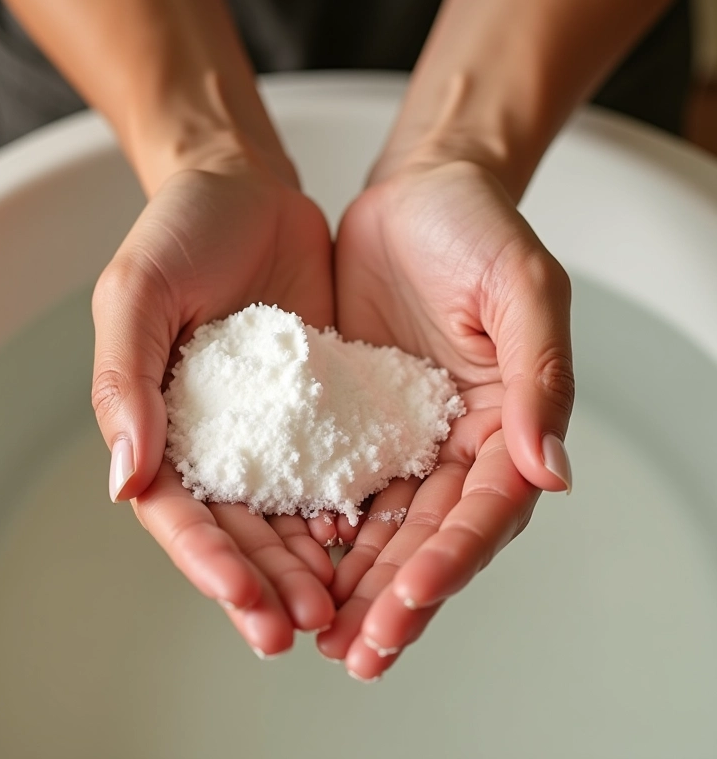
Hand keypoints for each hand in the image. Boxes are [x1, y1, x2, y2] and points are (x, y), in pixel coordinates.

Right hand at [91, 158, 338, 655]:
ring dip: (310, 563)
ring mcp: (273, 428)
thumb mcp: (138, 292)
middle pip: (239, 529)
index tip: (245, 602)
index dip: (209, 561)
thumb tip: (123, 479)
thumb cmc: (182, 231)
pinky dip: (347, 506)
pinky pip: (334, 466)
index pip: (179, 512)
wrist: (250, 190)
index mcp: (158, 422)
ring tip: (341, 605)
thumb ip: (125, 383)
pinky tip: (367, 538)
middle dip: (268, 582)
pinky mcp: (323, 406)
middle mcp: (216, 438)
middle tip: (303, 626)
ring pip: (288, 514)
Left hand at [319, 159, 573, 679]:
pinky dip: (320, 529)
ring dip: (355, 584)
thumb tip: (551, 472)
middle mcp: (456, 442)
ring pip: (382, 526)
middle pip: (430, 535)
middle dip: (397, 596)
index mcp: (506, 422)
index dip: (454, 557)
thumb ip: (541, 377)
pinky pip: (336, 484)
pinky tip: (294, 564)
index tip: (413, 595)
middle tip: (360, 651)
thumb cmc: (477, 229)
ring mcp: (403, 436)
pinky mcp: (353, 419)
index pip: (486, 509)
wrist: (414, 195)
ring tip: (323, 635)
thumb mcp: (522, 289)